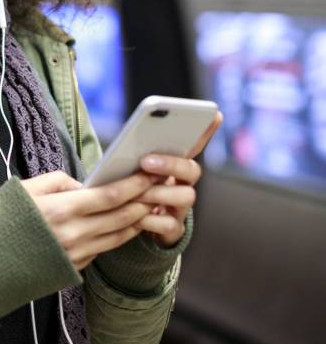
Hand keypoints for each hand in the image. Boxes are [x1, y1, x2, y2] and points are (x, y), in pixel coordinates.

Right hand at [21, 170, 154, 269]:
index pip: (108, 196)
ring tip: (150, 205)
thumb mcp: (24, 189)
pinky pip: (104, 249)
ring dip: (138, 219)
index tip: (148, 174)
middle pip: (121, 216)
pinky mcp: (75, 269)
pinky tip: (126, 224)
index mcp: (59, 210)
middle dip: (143, 200)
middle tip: (158, 187)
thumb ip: (57, 181)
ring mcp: (76, 255)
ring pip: (119, 236)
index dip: (133, 185)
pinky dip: (119, 235)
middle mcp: (73, 235)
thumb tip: (84, 184)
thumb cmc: (0, 220)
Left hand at [133, 112, 222, 246]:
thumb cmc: (128, 189)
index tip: (215, 114)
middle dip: (171, 164)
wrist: (128, 226)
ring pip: (186, 197)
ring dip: (159, 193)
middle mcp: (182, 184)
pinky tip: (138, 217)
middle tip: (146, 161)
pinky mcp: (173, 229)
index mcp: (173, 165)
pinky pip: (170, 225)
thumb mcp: (128, 168)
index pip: (193, 144)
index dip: (206, 131)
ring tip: (136, 192)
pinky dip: (153, 220)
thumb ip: (134, 154)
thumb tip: (131, 139)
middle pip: (192, 170)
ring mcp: (180, 207)